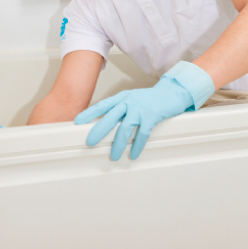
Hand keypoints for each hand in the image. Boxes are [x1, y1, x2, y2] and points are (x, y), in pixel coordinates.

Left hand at [74, 61, 214, 159]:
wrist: (171, 93)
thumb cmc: (149, 99)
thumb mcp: (132, 99)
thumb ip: (119, 109)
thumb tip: (104, 123)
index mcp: (122, 97)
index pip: (102, 105)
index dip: (89, 113)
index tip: (77, 121)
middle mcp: (129, 102)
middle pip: (111, 117)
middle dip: (99, 130)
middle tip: (90, 141)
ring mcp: (140, 109)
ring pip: (125, 128)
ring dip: (118, 143)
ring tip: (113, 155)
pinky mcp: (152, 117)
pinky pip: (142, 134)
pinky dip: (137, 145)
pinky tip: (134, 153)